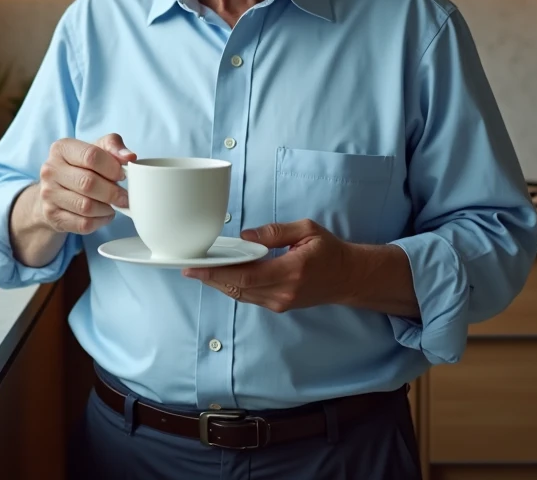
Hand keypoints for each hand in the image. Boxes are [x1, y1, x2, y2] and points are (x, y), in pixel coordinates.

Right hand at [34, 134, 134, 235]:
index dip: (112, 167)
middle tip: (124, 197)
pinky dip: (100, 222)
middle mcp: (50, 170)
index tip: (123, 175)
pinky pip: (83, 223)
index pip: (91, 156)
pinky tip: (103, 215)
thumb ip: (114, 146)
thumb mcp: (97, 149)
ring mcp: (48, 194)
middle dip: (112, 192)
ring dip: (106, 208)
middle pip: (88, 183)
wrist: (57, 190)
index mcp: (62, 148)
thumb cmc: (82, 166)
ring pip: (86, 206)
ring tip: (112, 205)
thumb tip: (129, 156)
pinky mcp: (52, 215)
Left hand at [182, 219, 357, 312]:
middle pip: (238, 288)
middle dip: (210, 278)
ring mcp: (281, 302)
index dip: (217, 273)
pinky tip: (221, 276)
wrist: (349, 277)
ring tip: (199, 271)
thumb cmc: (330, 251)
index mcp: (291, 271)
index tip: (196, 268)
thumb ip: (275, 232)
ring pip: (241, 295)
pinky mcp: (279, 305)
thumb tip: (246, 235)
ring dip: (218, 284)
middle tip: (187, 268)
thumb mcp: (307, 230)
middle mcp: (284, 291)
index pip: (245, 275)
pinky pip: (249, 297)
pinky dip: (232, 287)